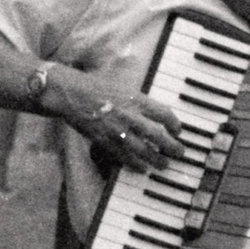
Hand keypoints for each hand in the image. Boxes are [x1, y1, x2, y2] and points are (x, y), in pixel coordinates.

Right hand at [44, 66, 182, 170]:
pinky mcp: (105, 141)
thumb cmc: (94, 84)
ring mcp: (118, 130)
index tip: (178, 131)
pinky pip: (124, 156)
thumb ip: (135, 87)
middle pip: (158, 135)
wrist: (71, 93)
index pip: (164, 114)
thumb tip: (144, 83)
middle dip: (171, 146)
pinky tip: (142, 168)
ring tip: (163, 164)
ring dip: (156, 159)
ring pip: (143, 150)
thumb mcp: (120, 80)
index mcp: (137, 99)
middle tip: (179, 152)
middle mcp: (131, 116)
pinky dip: (134, 164)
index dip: (175, 124)